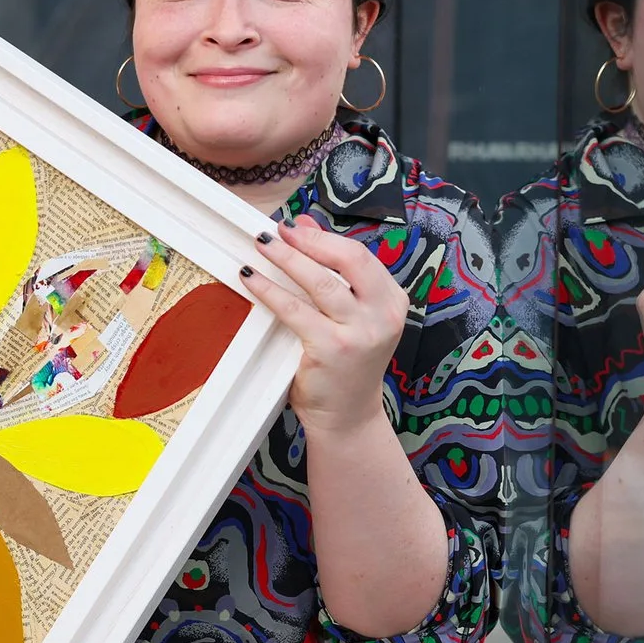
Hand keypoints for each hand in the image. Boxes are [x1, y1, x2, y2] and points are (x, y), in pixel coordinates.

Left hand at [243, 215, 409, 439]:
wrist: (348, 417)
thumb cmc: (347, 364)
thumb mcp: (350, 316)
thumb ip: (334, 272)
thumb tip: (305, 225)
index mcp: (391, 301)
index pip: (360, 256)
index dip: (325, 237)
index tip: (296, 226)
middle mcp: (382, 314)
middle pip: (348, 260)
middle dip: (311, 241)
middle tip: (280, 230)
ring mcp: (360, 332)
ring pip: (321, 282)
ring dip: (288, 258)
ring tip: (262, 245)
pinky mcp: (332, 348)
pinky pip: (296, 310)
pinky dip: (271, 291)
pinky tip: (252, 279)